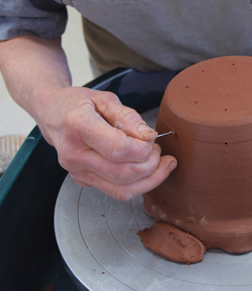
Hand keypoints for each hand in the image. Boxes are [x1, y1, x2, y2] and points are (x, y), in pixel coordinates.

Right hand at [38, 86, 176, 199]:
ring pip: (122, 190)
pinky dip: (138, 184)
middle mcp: (75, 155)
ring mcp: (77, 172)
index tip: (152, 138)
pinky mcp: (83, 181)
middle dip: (151, 165)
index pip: (119, 150)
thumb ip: (129, 117)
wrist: (52, 112)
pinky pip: (116, 192)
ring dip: (150, 180)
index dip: (144, 147)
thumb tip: (149, 136)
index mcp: (79, 127)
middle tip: (157, 149)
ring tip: (159, 162)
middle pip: (124, 174)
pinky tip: (146, 169)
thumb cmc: (79, 104)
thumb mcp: (105, 99)